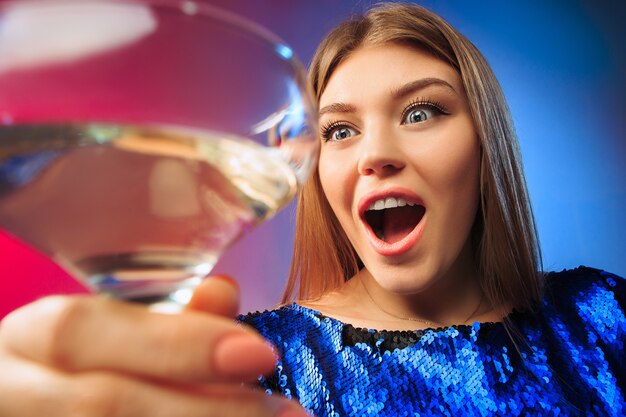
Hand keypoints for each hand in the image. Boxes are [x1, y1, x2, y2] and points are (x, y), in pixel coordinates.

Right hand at [0, 276, 307, 416]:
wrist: (25, 405)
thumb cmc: (63, 374)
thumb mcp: (94, 341)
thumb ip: (158, 323)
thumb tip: (225, 294)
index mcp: (24, 342)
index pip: (83, 332)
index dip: (175, 344)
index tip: (260, 353)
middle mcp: (9, 390)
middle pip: (101, 403)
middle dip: (205, 409)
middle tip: (289, 414)